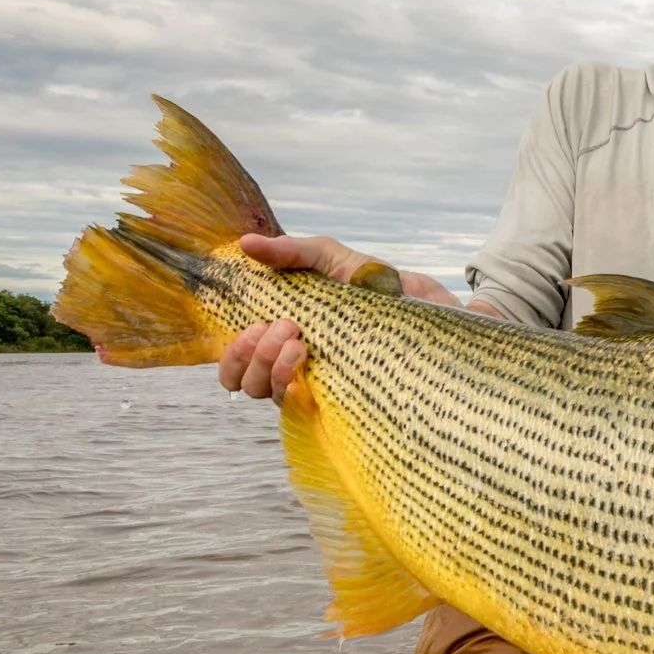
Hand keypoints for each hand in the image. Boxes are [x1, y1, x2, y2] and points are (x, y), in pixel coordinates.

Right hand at [214, 235, 404, 400]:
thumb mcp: (329, 258)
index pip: (236, 364)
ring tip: (301, 344)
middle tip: (287, 327)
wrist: (421, 303)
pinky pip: (300, 411)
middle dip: (253, 356)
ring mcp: (314, 385)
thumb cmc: (369, 282)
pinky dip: (294, 391)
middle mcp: (292, 367)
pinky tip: (307, 373)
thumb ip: (289, 252)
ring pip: (268, 395)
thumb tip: (245, 243)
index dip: (233, 355)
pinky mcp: (338, 401)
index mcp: (280, 338)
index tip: (257, 325)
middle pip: (246, 384)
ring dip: (272, 368)